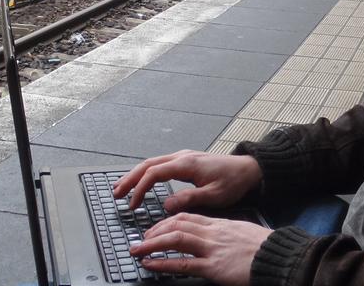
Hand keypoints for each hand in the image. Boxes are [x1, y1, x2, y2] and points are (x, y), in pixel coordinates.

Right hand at [112, 150, 261, 211]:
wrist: (248, 169)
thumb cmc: (233, 182)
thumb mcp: (214, 196)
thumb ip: (189, 199)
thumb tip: (166, 205)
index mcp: (186, 164)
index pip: (154, 174)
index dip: (140, 189)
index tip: (132, 204)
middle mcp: (181, 157)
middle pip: (147, 165)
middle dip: (129, 179)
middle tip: (115, 194)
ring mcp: (182, 157)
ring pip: (152, 163)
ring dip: (135, 175)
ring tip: (121, 188)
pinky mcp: (185, 161)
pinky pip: (160, 165)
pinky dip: (146, 173)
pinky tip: (140, 182)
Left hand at [130, 213, 271, 285]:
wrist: (279, 256)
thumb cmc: (265, 248)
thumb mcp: (242, 233)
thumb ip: (226, 234)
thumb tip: (216, 238)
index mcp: (220, 225)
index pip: (187, 217)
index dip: (167, 222)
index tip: (157, 228)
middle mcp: (213, 233)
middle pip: (177, 224)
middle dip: (155, 230)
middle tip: (142, 238)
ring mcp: (212, 249)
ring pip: (175, 239)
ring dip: (152, 244)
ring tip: (137, 249)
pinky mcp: (214, 267)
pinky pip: (183, 263)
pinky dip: (163, 263)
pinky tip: (150, 264)